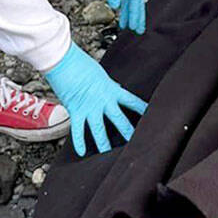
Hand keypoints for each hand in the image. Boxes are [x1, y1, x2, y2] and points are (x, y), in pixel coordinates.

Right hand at [44, 42, 147, 156]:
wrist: (64, 61)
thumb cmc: (81, 63)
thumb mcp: (101, 74)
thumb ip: (109, 86)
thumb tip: (116, 88)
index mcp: (112, 90)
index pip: (132, 102)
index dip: (142, 110)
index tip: (152, 117)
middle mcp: (103, 101)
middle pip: (119, 120)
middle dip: (128, 133)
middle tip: (136, 144)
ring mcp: (89, 107)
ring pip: (99, 130)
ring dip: (104, 144)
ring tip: (109, 155)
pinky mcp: (76, 111)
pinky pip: (78, 130)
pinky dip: (79, 142)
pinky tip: (82, 152)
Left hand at [90, 0, 144, 32]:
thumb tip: (115, 6)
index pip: (135, 1)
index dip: (135, 15)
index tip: (135, 27)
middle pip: (137, 2)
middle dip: (137, 17)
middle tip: (137, 31)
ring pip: (131, 0)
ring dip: (131, 13)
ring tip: (129, 26)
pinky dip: (125, 5)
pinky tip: (122, 11)